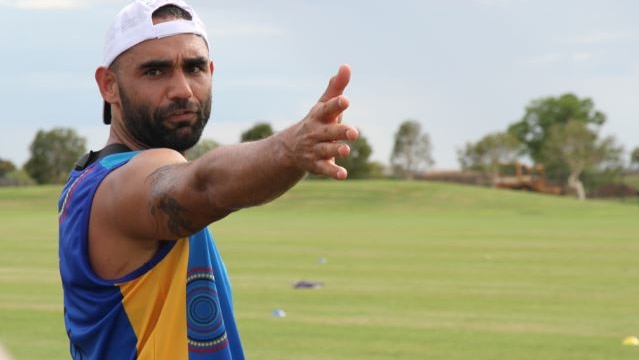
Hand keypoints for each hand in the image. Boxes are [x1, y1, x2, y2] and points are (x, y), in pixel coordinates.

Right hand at [281, 65, 358, 179]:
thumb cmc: (316, 122)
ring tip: (346, 150)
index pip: (327, 109)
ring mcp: (315, 149)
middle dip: (340, 131)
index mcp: (319, 116)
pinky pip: (324, 169)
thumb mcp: (324, 105)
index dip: (336, 104)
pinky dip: (333, 172)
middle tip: (354, 133)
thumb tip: (346, 66)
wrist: (291, 148)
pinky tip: (343, 175)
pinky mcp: (316, 165)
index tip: (346, 100)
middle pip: (329, 132)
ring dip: (336, 150)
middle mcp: (316, 132)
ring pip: (326, 150)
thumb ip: (336, 88)